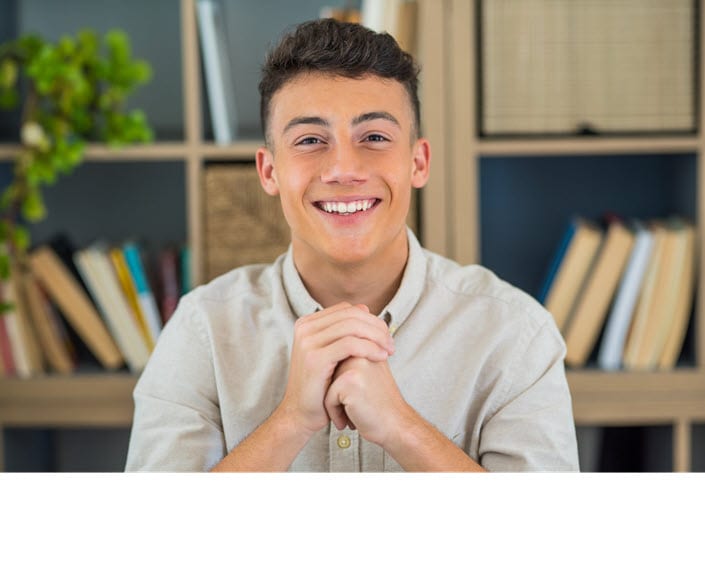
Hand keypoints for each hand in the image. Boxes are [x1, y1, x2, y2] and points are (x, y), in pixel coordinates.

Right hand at [278, 302, 394, 434]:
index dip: (370, 319)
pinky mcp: (315, 358)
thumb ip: (346, 331)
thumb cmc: (321, 385)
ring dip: (376, 337)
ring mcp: (308, 341)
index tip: (385, 336)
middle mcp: (304, 327)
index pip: (347, 310)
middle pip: (351, 315)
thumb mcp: (333, 353)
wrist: (301, 413)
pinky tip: (381, 357)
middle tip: (391, 344)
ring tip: (389, 351)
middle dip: (376, 327)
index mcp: (307, 323)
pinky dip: (370, 348)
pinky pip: (350, 344)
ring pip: (352, 327)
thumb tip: (365, 307)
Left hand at [325, 356, 413, 447]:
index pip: (338, 366)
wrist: (398, 426)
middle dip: (339, 395)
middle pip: (330, 375)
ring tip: (356, 413)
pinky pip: (328, 399)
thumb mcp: (372, 376)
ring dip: (336, 405)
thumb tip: (329, 364)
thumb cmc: (382, 406)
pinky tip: (352, 420)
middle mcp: (362, 352)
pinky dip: (336, 414)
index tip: (362, 400)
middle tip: (359, 407)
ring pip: (327, 387)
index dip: (345, 389)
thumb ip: (354, 364)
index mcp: (368, 349)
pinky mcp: (349, 381)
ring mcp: (355, 365)